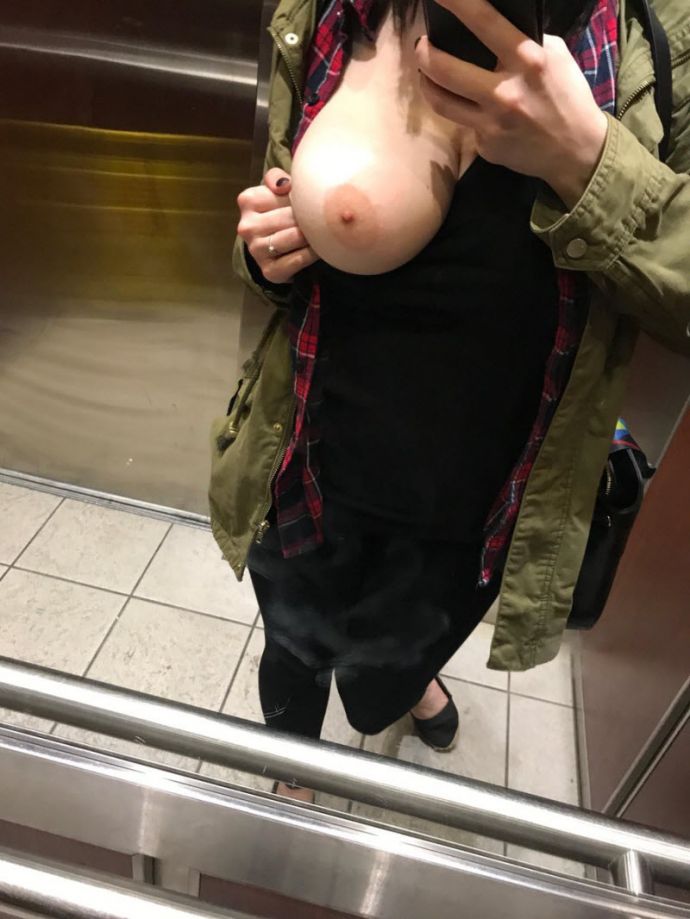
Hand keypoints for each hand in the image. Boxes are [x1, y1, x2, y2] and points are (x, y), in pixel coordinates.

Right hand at [237, 168, 317, 283]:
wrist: (272, 250)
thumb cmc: (277, 213)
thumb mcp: (275, 191)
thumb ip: (277, 178)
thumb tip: (286, 186)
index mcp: (247, 201)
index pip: (283, 194)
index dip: (300, 198)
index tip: (304, 203)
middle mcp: (247, 226)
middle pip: (291, 216)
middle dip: (308, 217)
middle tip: (318, 219)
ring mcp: (256, 250)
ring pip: (296, 237)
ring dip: (312, 235)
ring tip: (318, 233)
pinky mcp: (270, 271)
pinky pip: (300, 259)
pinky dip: (313, 253)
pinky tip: (317, 249)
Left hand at [416, 0, 608, 206]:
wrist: (577, 151)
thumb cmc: (568, 96)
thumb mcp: (555, 56)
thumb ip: (524, 40)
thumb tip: (495, 26)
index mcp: (528, 59)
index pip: (483, 22)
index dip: (455, 4)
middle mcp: (505, 91)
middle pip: (444, 68)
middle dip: (423, 52)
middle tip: (421, 45)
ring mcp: (491, 123)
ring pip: (440, 100)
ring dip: (426, 83)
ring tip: (425, 73)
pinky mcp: (485, 145)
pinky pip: (462, 123)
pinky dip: (460, 112)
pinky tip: (466, 106)